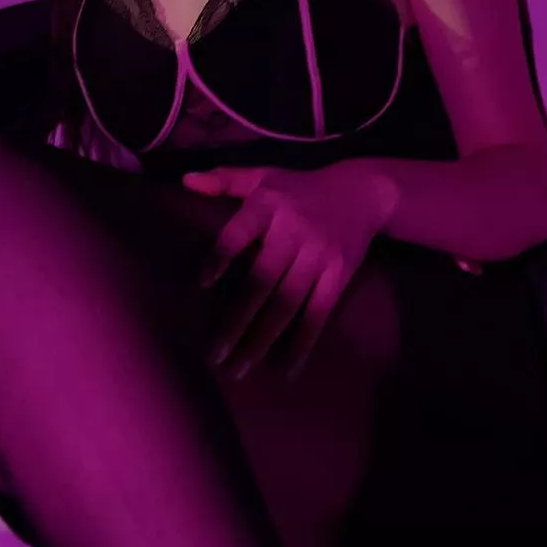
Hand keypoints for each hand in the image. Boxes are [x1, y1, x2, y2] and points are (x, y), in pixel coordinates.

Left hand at [181, 160, 393, 380]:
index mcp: (267, 205)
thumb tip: (185, 180)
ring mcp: (317, 255)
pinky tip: (286, 369)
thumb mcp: (263, 176)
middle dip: (237, 320)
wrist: (360, 191)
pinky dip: (303, 344)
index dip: (220, 256)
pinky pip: (318, 314)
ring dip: (262, 339)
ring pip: (286, 304)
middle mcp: (292, 230)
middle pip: (261, 281)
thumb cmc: (299, 187)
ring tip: (240, 368)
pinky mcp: (339, 275)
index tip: (202, 283)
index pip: (238, 233)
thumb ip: (224, 179)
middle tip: (215, 355)